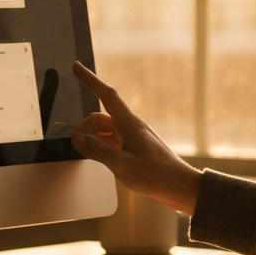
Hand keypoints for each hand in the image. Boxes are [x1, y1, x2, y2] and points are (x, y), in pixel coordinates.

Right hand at [71, 62, 202, 213]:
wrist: (179, 187)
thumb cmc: (156, 175)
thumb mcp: (122, 164)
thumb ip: (97, 150)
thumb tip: (77, 139)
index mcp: (129, 124)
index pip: (106, 95)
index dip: (90, 80)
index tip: (76, 67)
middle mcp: (129, 126)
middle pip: (98, 117)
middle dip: (84, 128)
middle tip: (79, 146)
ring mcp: (131, 137)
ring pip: (102, 130)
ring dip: (92, 140)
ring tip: (91, 156)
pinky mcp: (132, 148)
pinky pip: (109, 140)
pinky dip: (100, 146)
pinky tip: (100, 159)